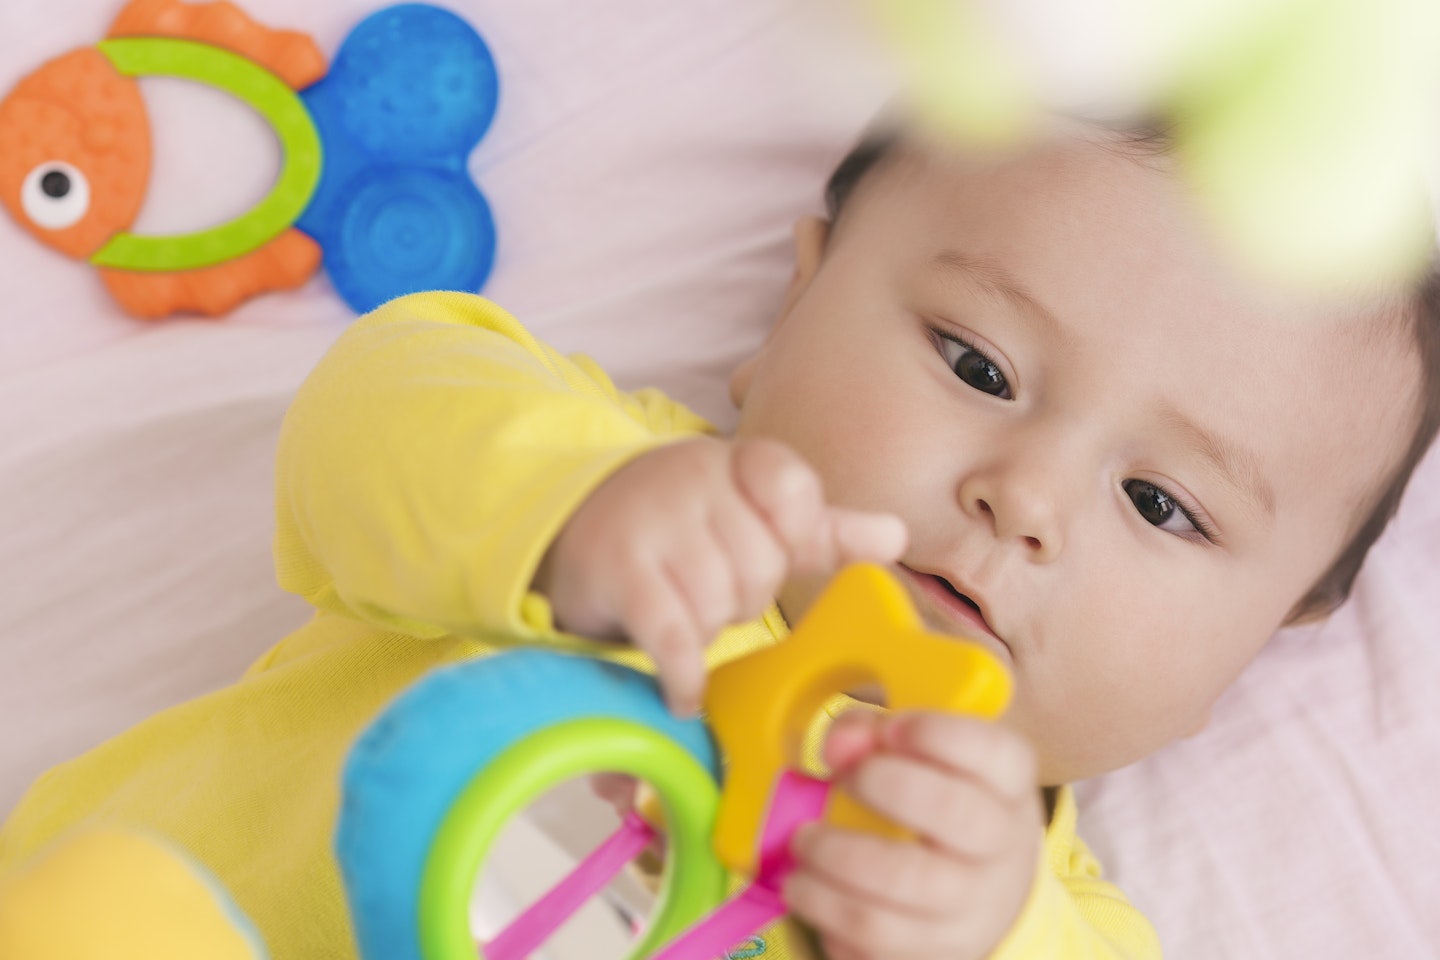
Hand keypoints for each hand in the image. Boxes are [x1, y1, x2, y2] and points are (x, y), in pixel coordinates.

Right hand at [535, 436, 906, 714]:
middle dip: (746, 596)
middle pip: (762, 564)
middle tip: (716, 591)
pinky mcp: (618, 571)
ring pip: (720, 603)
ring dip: (708, 630)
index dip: (792, 532)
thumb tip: (896, 536)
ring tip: (685, 616)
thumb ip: (826, 530)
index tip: (774, 547)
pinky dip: (684, 674)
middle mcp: (692, 478)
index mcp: (738, 460)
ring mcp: (652, 522)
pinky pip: (674, 635)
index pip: (791, 486)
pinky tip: (684, 692)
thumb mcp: (756, 517)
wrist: (582, 528)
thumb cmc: (690, 528)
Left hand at [784, 710, 1043, 959]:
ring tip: (803, 843)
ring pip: (903, 888)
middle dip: (881, 785)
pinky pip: (875, 944)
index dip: (935, 732)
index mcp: (1007, 786)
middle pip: (954, 812)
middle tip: (840, 780)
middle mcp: (1001, 850)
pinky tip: (814, 889)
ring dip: (835, 861)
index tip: (889, 728)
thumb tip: (837, 744)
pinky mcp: (938, 956)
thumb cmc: (940, 803)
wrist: (984, 890)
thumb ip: (871, 732)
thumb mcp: (921, 758)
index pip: (993, 751)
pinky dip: (829, 916)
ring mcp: (973, 911)